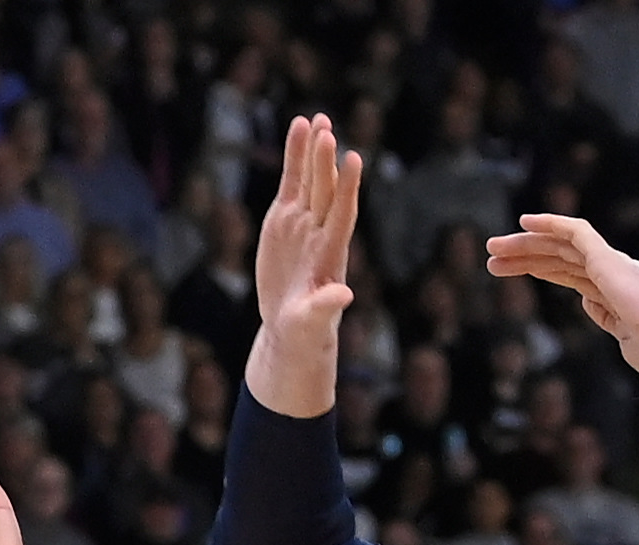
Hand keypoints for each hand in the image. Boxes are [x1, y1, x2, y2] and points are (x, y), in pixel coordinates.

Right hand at [254, 113, 362, 345]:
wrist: (291, 329)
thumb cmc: (306, 331)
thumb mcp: (314, 323)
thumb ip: (327, 307)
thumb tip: (345, 296)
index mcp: (330, 254)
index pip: (342, 214)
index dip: (347, 188)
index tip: (354, 160)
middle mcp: (320, 232)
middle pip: (325, 191)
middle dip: (325, 161)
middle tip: (327, 130)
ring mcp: (303, 222)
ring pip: (310, 180)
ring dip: (313, 150)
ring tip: (317, 118)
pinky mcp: (284, 219)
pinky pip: (292, 182)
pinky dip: (295, 156)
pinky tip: (299, 127)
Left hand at [483, 207, 638, 382]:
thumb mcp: (626, 343)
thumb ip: (607, 321)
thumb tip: (588, 305)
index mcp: (615, 292)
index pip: (569, 273)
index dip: (538, 269)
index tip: (509, 270)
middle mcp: (613, 272)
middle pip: (559, 257)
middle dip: (524, 255)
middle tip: (491, 258)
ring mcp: (612, 264)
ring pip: (560, 245)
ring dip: (525, 244)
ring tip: (492, 249)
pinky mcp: (609, 260)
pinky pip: (576, 232)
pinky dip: (552, 223)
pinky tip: (525, 222)